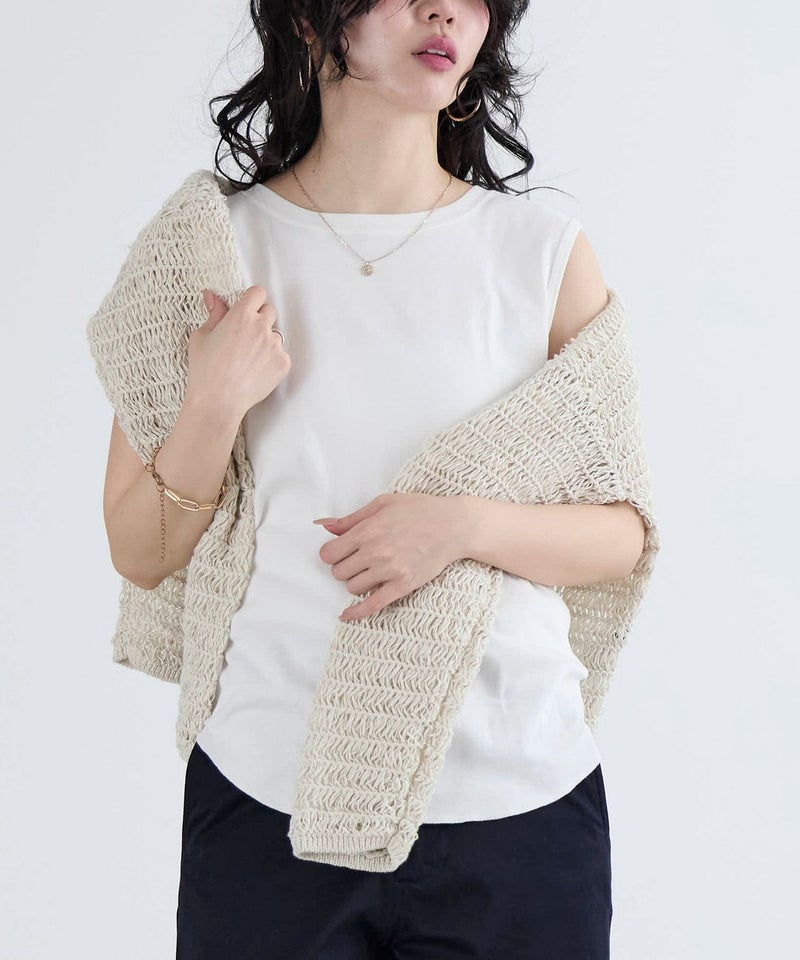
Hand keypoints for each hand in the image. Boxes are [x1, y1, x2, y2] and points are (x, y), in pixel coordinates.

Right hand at [185, 285, 290, 417]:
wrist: (217, 401)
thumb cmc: (205, 370)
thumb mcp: (202, 336)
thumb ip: (214, 313)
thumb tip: (212, 296)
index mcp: (241, 316)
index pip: (257, 293)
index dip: (251, 300)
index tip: (246, 308)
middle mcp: (261, 327)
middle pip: (269, 311)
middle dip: (259, 319)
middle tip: (245, 336)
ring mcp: (274, 346)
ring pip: (275, 335)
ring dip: (265, 341)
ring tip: (248, 358)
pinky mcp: (283, 363)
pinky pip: (281, 354)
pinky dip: (271, 360)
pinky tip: (255, 370)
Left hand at [313, 493, 468, 621]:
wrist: (453, 526)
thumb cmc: (419, 510)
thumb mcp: (383, 504)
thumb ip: (351, 518)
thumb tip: (323, 526)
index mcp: (368, 530)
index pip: (329, 554)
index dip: (331, 553)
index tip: (338, 552)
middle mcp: (376, 552)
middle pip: (338, 572)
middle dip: (343, 567)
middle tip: (356, 560)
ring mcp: (390, 570)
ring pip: (352, 587)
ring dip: (355, 581)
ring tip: (368, 572)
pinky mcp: (403, 585)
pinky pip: (373, 605)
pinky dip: (357, 612)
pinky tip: (346, 616)